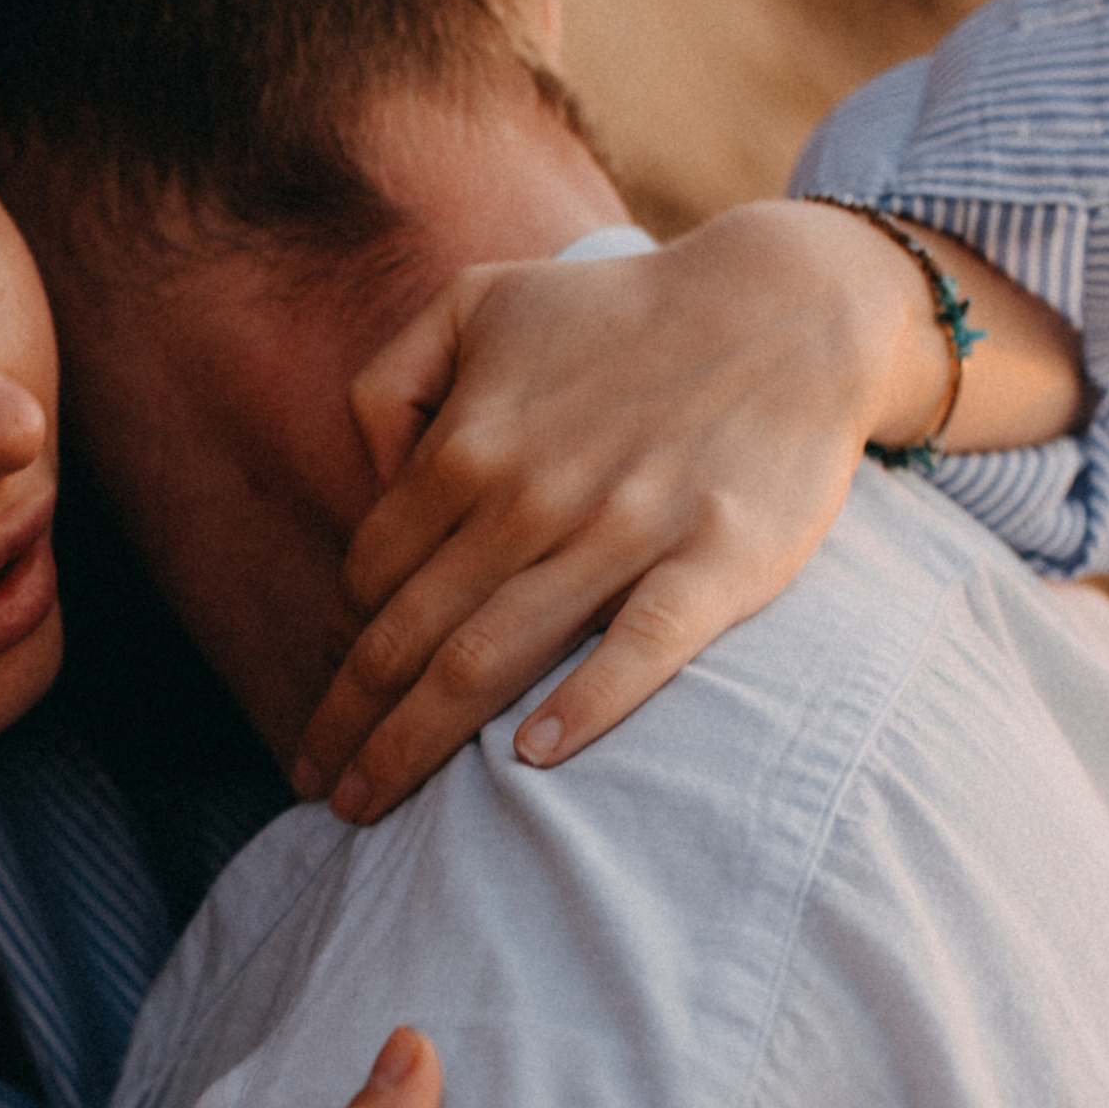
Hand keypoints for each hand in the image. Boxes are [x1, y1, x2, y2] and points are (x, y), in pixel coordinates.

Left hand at [291, 202, 1074, 823]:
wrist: (792, 309)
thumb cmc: (622, 319)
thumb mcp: (479, 302)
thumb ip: (393, 379)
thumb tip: (368, 480)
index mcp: (469, 443)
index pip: (371, 574)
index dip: (342, 646)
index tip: (337, 700)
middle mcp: (530, 496)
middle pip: (407, 635)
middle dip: (349, 721)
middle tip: (316, 786)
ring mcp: (624, 531)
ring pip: (489, 658)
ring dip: (414, 743)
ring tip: (366, 805)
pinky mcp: (713, 562)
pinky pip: (640, 647)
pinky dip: (583, 704)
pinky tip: (531, 757)